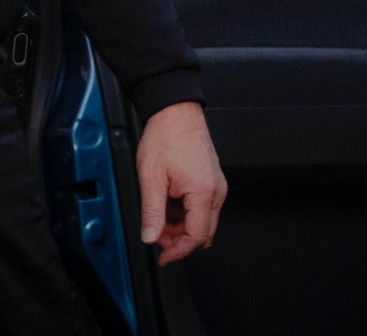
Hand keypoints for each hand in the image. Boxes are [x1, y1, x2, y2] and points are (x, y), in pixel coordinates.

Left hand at [135, 101, 224, 265]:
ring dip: (182, 226)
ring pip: (203, 220)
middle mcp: (215, 190)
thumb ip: (151, 212)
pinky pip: (203, 206)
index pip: (197, 235)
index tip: (163, 256)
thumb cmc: (166, 136)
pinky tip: (169, 204)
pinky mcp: (211, 179)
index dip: (178, 251)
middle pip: (203, 232)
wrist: (175, 111)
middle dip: (179, 240)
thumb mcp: (151, 178)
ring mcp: (216, 184)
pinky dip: (186, 213)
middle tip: (156, 235)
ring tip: (159, 216)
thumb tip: (150, 237)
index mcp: (203, 192)